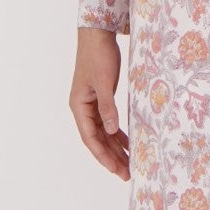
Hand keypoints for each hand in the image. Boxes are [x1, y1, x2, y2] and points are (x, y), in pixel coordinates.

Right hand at [70, 27, 129, 180]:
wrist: (97, 35)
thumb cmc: (98, 56)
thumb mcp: (103, 82)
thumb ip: (107, 107)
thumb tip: (111, 130)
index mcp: (79, 106)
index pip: (90, 138)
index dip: (103, 155)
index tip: (115, 170)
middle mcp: (83, 108)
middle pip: (97, 139)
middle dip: (111, 157)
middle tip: (127, 174)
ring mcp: (91, 104)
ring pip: (104, 133)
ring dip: (116, 148)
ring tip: (130, 164)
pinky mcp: (100, 99)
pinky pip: (109, 122)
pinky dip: (118, 134)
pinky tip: (129, 143)